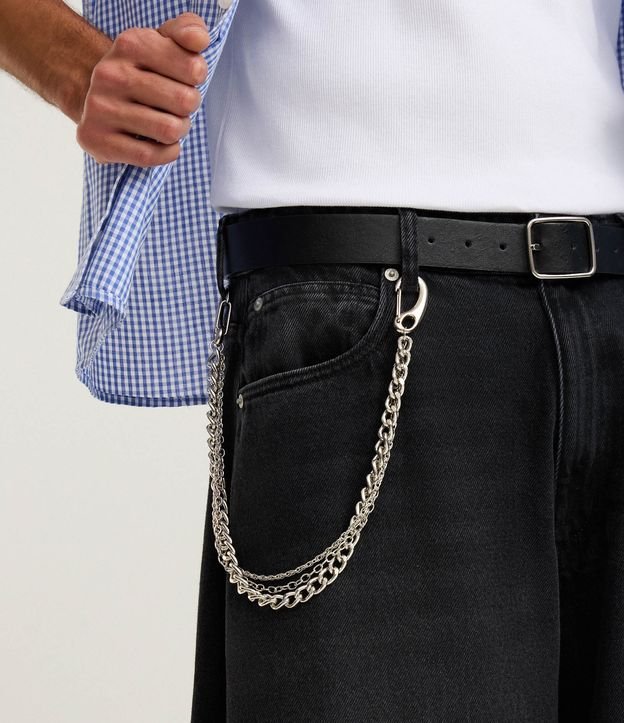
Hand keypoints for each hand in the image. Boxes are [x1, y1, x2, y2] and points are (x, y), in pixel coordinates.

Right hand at [76, 12, 209, 167]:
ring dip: (179, 131)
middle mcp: (110, 75)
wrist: (95, 96)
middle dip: (189, 107)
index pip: (193, 68)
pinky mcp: (97, 140)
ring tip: (169, 123)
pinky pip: (150, 155)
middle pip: (184, 102)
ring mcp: (100, 108)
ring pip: (169, 130)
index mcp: (130, 44)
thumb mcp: (163, 42)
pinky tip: (161, 143)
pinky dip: (166, 153)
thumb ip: (188, 31)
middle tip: (177, 105)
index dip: (197, 77)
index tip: (185, 77)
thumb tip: (199, 40)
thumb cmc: (141, 72)